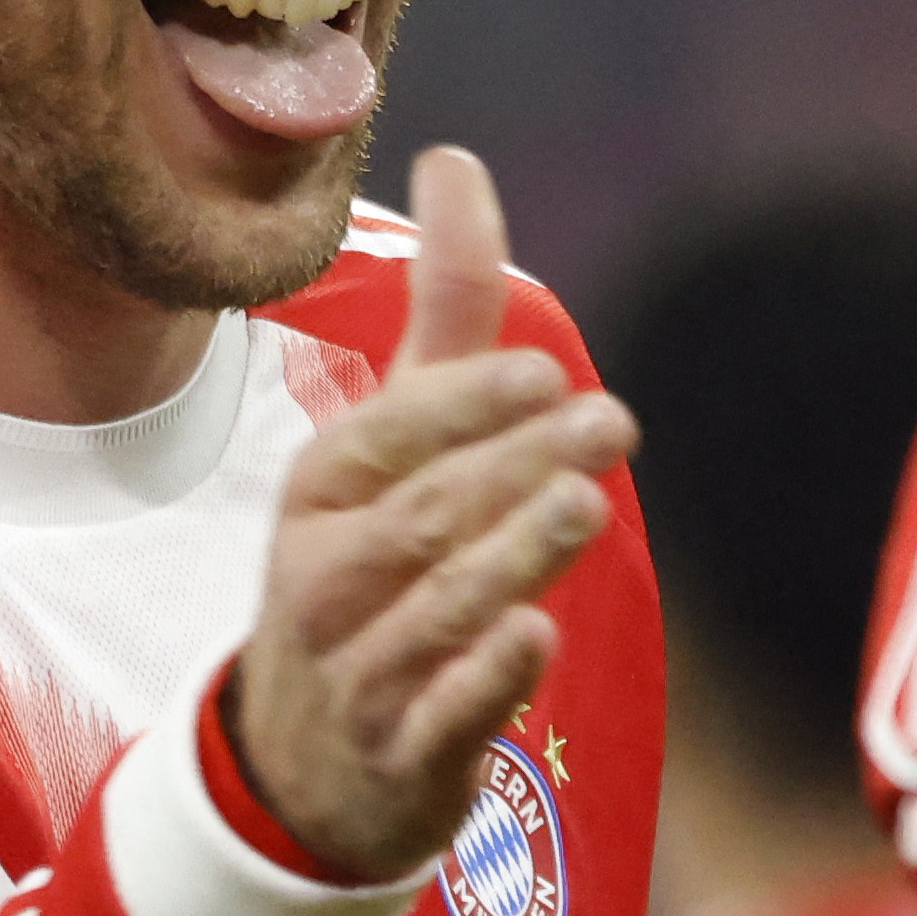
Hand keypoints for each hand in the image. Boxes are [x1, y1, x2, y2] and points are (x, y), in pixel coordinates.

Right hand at [231, 147, 635, 883]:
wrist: (304, 758)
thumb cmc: (369, 561)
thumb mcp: (393, 442)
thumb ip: (442, 312)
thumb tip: (458, 157)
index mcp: (324, 488)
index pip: (390, 437)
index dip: (464, 405)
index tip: (547, 374)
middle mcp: (324, 573)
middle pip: (423, 514)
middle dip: (513, 467)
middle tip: (613, 422)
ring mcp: (356, 669)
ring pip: (431, 609)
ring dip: (508, 559)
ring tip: (584, 507)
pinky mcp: (397, 753)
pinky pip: (436, 717)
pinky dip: (483, 681)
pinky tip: (535, 641)